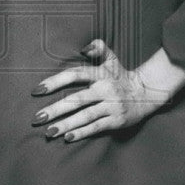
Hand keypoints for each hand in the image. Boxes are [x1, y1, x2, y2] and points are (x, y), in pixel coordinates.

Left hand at [30, 39, 180, 142]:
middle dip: (55, 110)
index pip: (75, 75)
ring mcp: (112, 106)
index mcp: (101, 74)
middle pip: (77, 100)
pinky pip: (97, 127)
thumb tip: (84, 47)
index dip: (55, 82)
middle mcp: (106, 89)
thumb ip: (99, 48)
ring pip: (85, 116)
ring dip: (66, 124)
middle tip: (37, 118)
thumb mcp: (112, 60)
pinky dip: (82, 132)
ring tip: (48, 132)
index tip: (37, 90)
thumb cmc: (121, 76)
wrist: (147, 93)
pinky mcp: (117, 120)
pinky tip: (67, 137)